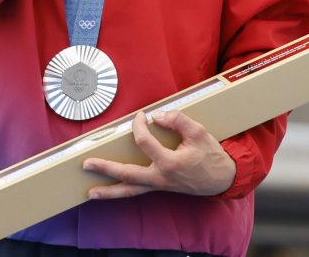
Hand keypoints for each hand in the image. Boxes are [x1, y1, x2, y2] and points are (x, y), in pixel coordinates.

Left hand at [83, 110, 235, 198]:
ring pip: (129, 191)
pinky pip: (137, 192)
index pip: (145, 142)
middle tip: (87, 164)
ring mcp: (159, 186)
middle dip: (106, 169)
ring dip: (109, 192)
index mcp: (169, 163)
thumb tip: (156, 116)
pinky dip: (122, 192)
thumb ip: (177, 120)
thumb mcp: (199, 132)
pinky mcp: (160, 188)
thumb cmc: (210, 155)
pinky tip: (111, 191)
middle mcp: (160, 178)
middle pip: (127, 174)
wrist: (222, 178)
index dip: (138, 126)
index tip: (140, 116)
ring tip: (90, 193)